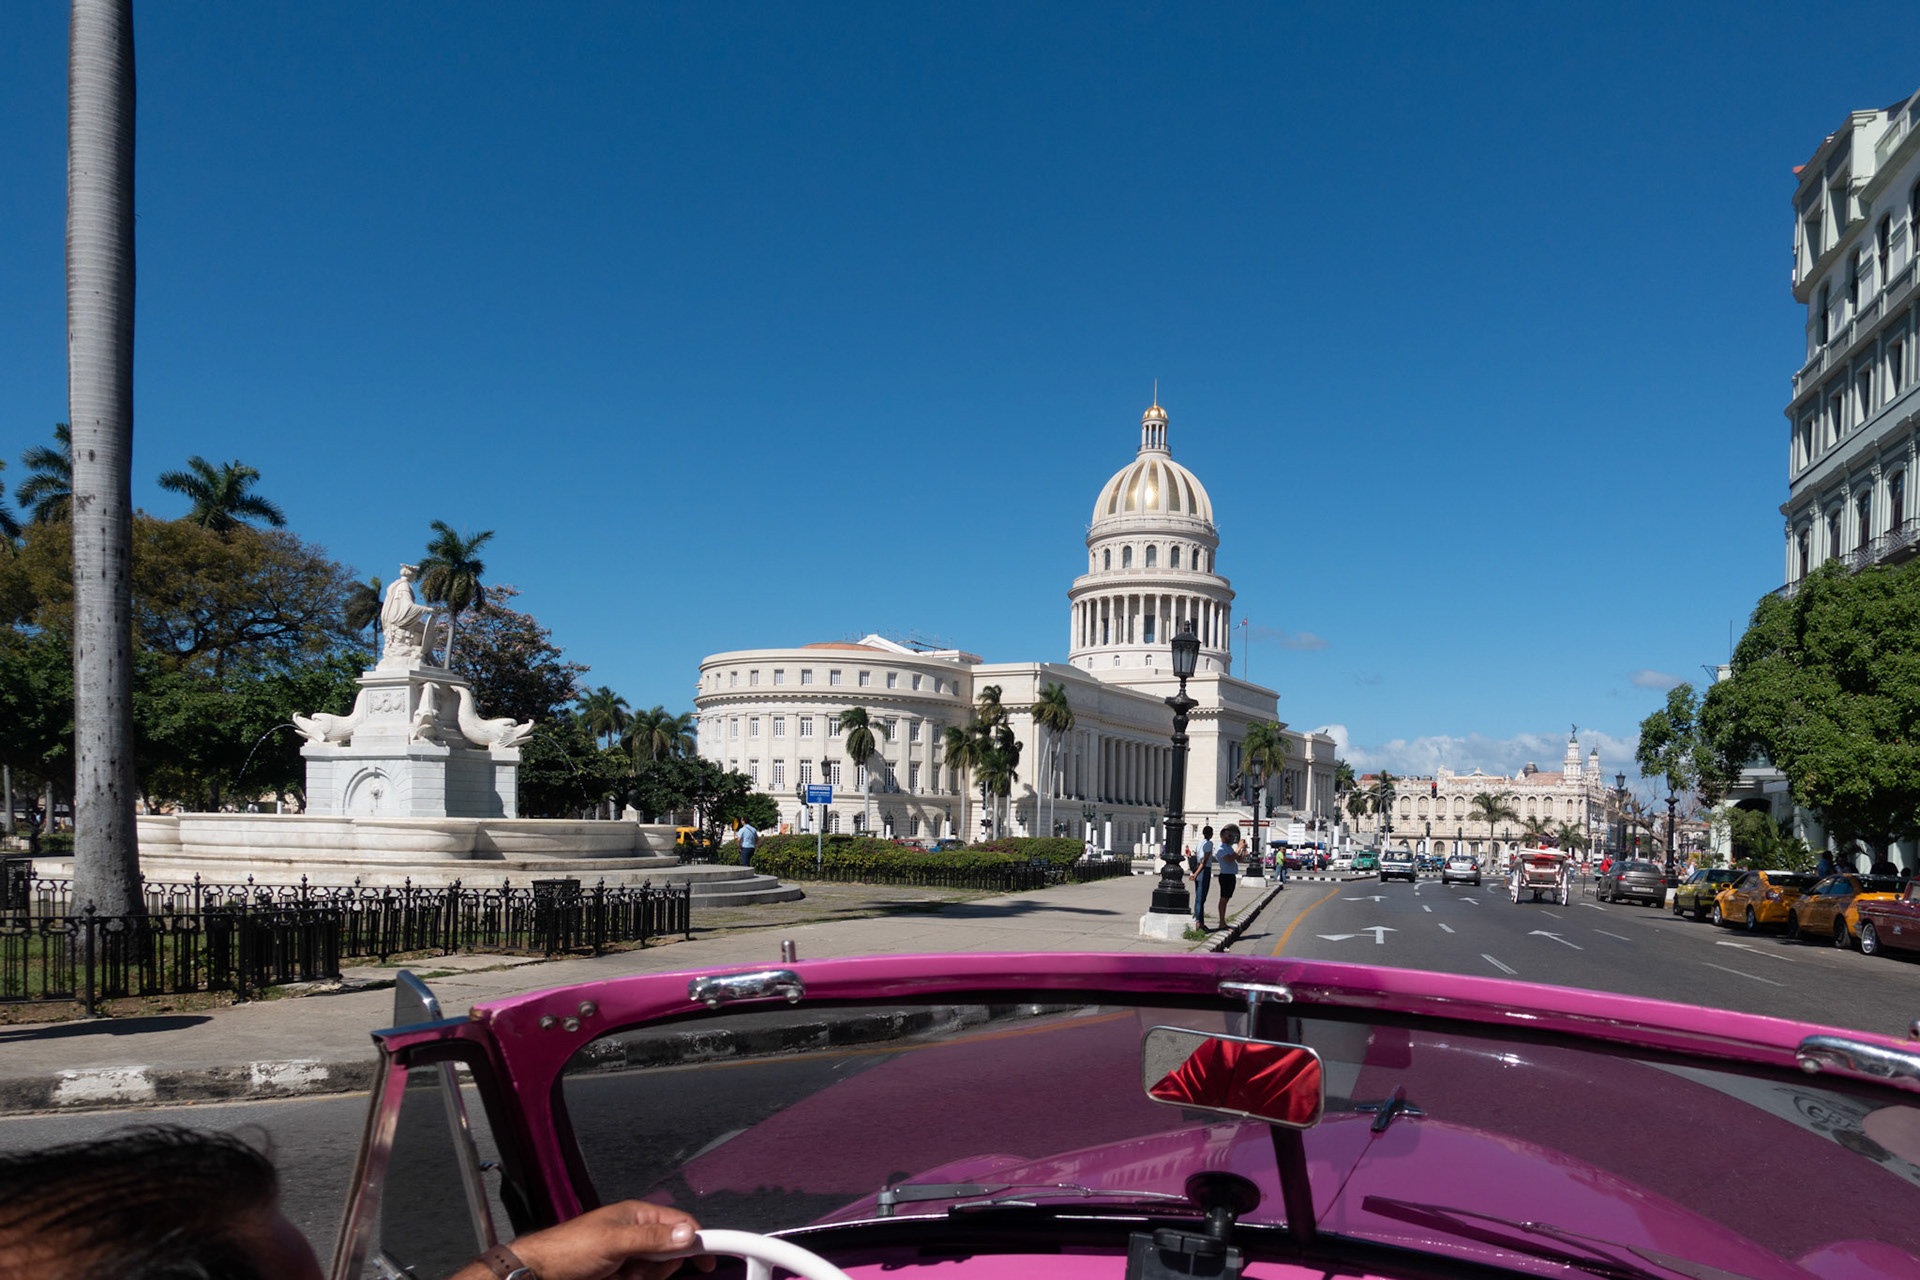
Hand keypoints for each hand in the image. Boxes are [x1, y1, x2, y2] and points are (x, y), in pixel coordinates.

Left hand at [488, 1202, 715, 1279]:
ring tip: (620, 1276)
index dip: (696, 1240)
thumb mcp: (614, 1242)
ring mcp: (629, 1255)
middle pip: (671, 1253)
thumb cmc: (569, 1248)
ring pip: (657, 1271)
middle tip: (637, 1269)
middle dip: (659, 1266)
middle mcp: (637, 1233)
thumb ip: (652, 1239)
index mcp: (638, 1215)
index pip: (679, 1224)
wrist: (540, 1272)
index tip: (709, 1259)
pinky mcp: (621, 1273)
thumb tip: (686, 1234)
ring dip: (643, 1278)